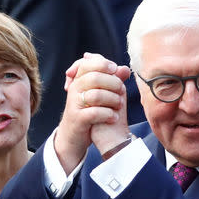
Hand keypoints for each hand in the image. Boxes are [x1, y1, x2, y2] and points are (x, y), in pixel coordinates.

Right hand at [55, 54, 126, 174]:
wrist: (73, 135)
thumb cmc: (89, 110)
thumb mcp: (99, 93)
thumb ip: (111, 79)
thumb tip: (125, 68)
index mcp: (78, 79)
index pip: (88, 63)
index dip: (104, 64)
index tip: (115, 70)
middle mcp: (74, 89)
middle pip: (94, 77)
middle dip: (113, 83)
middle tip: (122, 90)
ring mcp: (74, 104)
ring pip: (96, 95)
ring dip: (113, 99)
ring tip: (120, 105)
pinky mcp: (78, 119)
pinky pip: (95, 113)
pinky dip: (108, 114)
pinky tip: (114, 117)